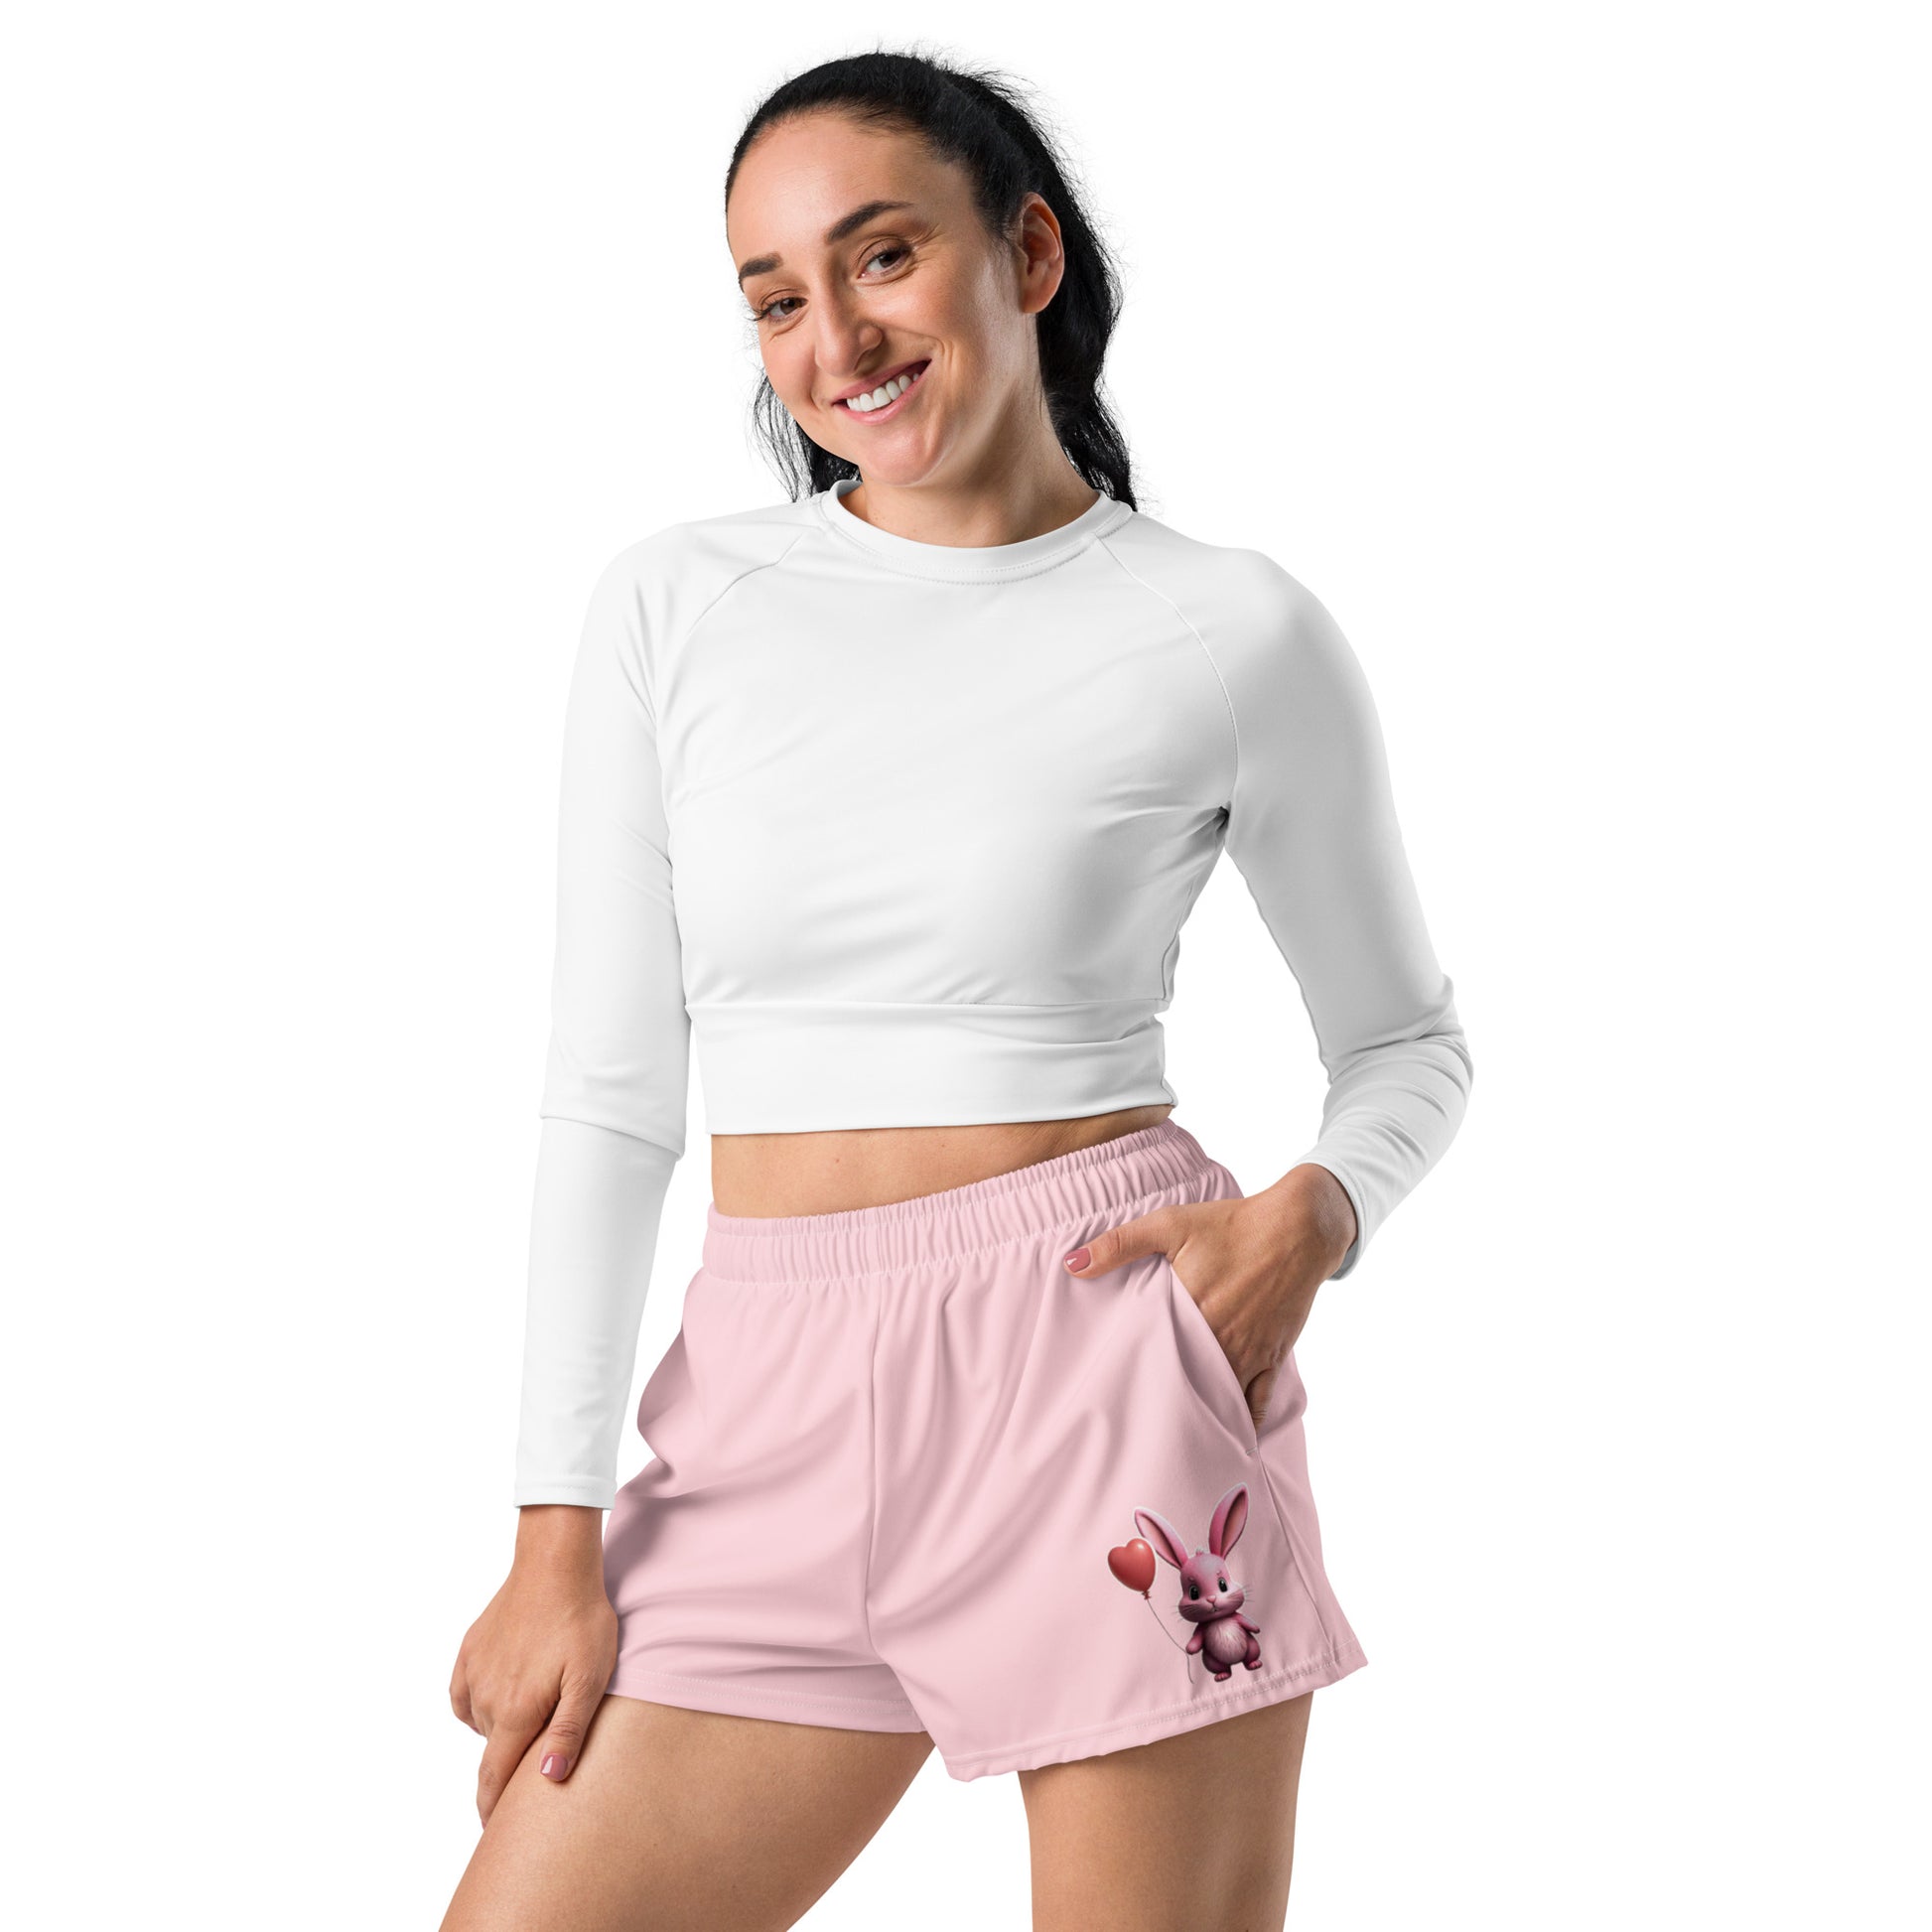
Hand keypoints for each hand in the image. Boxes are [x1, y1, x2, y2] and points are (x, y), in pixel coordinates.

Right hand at [448, 1504, 617, 1825]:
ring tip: (532, 1717)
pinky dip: (481, 1705)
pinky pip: (466, 1695)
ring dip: (501, 1730)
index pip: (495, 1778)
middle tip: (533, 1767)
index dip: (494, 1810)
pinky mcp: (469, 1651)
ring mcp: (474, 1673)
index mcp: (515, 1711)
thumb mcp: (590, 1678)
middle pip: (493, 1750)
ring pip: (483, 1723)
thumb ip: (568, 1730)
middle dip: (508, 1765)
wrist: (554, 1563)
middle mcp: (486, 1698)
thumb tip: (548, 1777)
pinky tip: (503, 1696)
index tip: (496, 1834)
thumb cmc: (581, 1620)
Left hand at [1063, 1163, 1357, 1436]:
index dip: (1130, 1375)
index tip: (1109, 1394)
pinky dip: (1243, 1421)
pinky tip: (1228, 1441)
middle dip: (1163, 1405)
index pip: (1151, 1355)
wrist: (1299, 1228)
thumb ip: (1119, 1244)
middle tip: (1137, 1429)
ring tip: (1174, 1442)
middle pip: (1185, 1385)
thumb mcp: (1171, 1224)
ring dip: (1200, 1416)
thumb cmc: (1232, 1223)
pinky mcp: (1273, 1357)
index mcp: (1190, 1311)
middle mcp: (1220, 1340)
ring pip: (1220, 1399)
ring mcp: (1249, 1353)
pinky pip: (1258, 1402)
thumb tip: (1071, 1264)